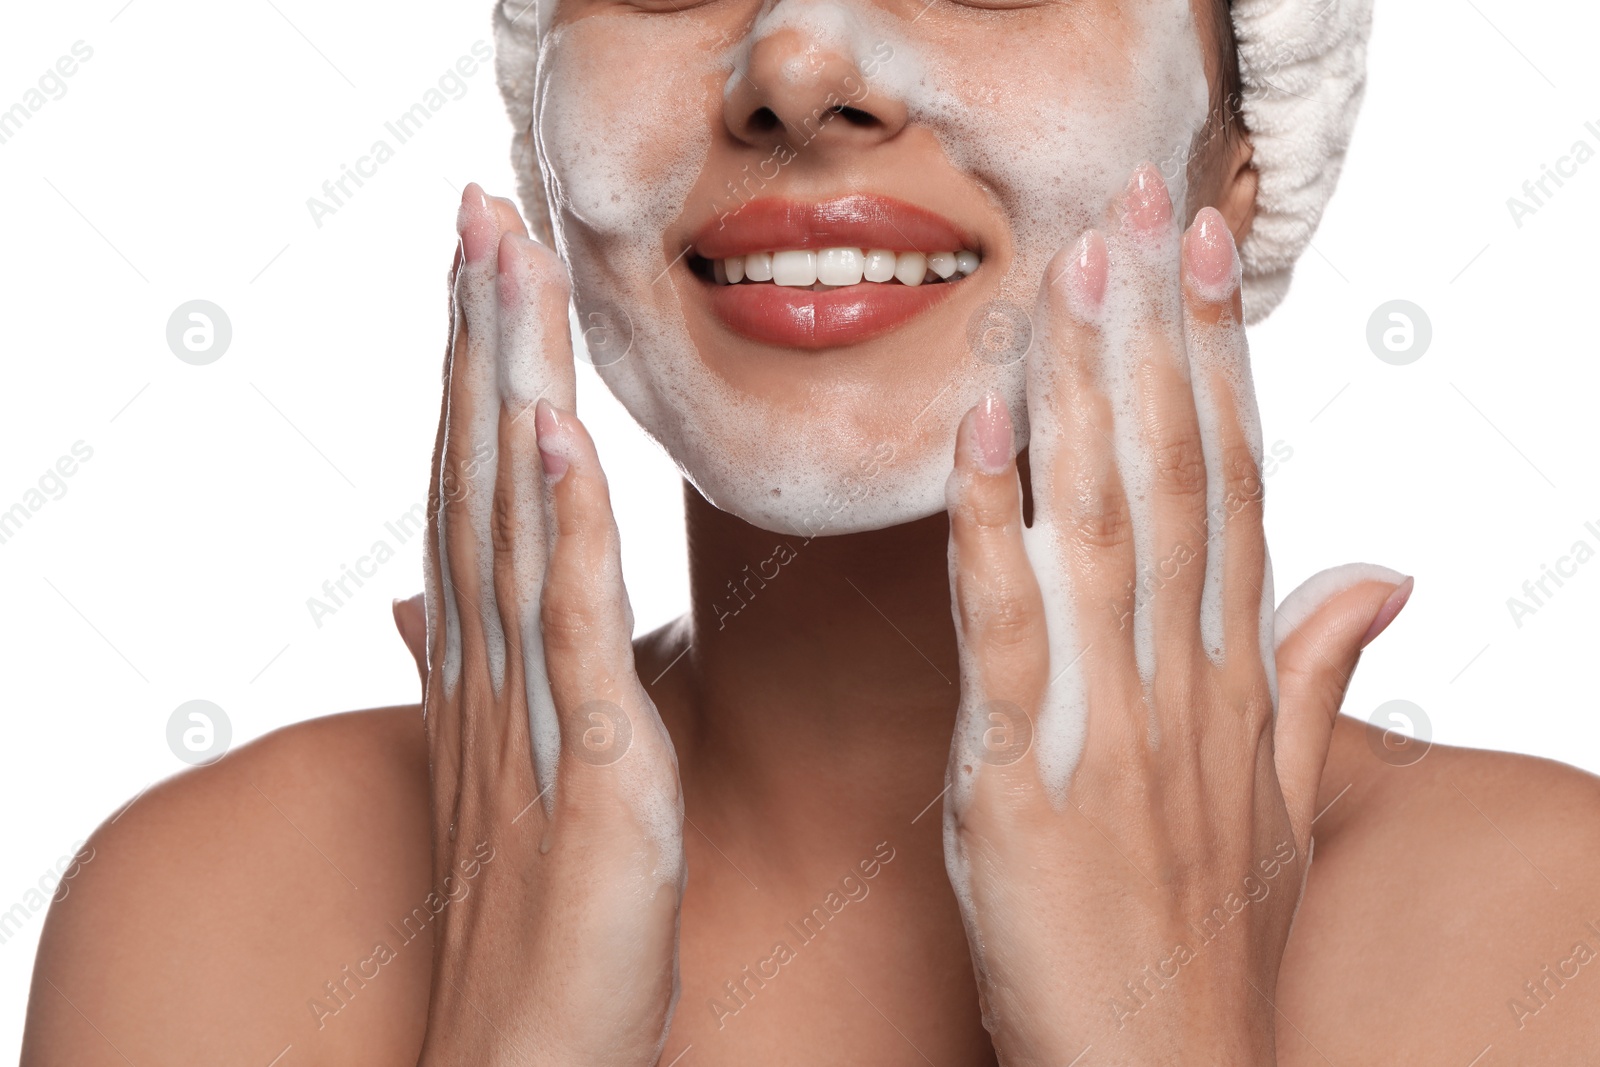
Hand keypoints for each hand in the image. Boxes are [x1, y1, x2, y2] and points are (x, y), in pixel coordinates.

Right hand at [403, 185, 684, 1066]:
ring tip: (502, 267)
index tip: (482, 261)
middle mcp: (492, 666)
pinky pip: (571, 630)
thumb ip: (476, 666)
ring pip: (511, 518)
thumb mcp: (511, 766)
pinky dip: (560, 530)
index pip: (474, 484)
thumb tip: (422, 597)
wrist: (531, 1050)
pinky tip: (554, 438)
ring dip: (507, 387)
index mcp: (488, 661)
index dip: (474, 368)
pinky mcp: (593, 767)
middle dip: (480, 334)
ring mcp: (533, 711)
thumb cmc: (539, 910)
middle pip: (478, 470)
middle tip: (479, 207)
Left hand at [940, 166, 1409, 1064]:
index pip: (1234, 483)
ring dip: (1077, 392)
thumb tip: (1378, 568)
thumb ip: (1313, 676)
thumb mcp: (1282, 800)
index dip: (1216, 361)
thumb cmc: (1206, 940)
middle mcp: (1184, 681)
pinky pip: (1008, 631)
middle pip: (1173, 476)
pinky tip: (977, 431)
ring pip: (1099, 526)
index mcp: (1233, 678)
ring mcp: (1109, 727)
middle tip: (1132, 207)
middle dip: (1151, 336)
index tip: (1200, 255)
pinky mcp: (1023, 780)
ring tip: (1062, 273)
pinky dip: (991, 527)